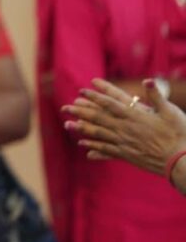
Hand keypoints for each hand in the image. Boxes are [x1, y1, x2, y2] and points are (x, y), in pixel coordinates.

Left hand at [63, 78, 185, 175]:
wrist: (182, 161)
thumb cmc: (180, 134)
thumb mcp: (171, 112)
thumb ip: (157, 96)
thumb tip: (147, 80)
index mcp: (135, 115)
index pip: (110, 102)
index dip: (96, 95)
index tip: (83, 89)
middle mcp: (126, 128)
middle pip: (99, 117)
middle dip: (81, 111)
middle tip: (66, 106)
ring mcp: (124, 142)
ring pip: (99, 134)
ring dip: (82, 128)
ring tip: (67, 124)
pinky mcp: (126, 155)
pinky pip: (106, 150)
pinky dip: (93, 147)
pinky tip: (82, 145)